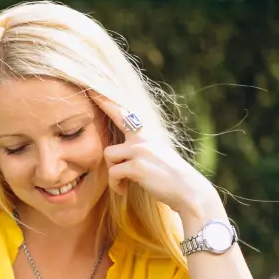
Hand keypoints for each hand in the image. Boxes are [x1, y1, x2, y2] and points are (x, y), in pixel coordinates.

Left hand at [93, 92, 221, 219]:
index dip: (109, 100)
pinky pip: (113, 173)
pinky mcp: (136, 166)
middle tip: (90, 90)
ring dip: (113, 173)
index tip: (95, 87)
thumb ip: (138, 149)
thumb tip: (118, 152)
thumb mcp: (156, 156)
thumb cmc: (170, 178)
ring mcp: (139, 150)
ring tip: (122, 183)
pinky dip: (116, 186)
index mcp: (147, 134)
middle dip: (102, 103)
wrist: (188, 190)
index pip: (126, 112)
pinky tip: (124, 191)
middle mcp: (143, 137)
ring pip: (109, 155)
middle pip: (117, 116)